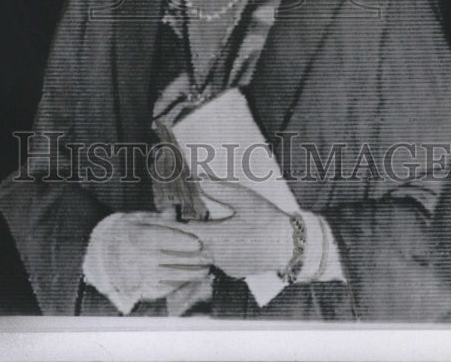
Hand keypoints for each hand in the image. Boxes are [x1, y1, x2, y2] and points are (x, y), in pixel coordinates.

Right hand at [85, 211, 210, 307]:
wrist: (97, 251)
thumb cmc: (122, 230)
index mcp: (138, 237)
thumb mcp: (137, 218)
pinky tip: (187, 281)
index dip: (184, 242)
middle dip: (193, 260)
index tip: (200, 243)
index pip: (165, 240)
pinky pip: (160, 289)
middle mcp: (138, 257)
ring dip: (190, 275)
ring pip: (169, 277)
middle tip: (210, 258)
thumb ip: (158, 218)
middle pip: (171, 260)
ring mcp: (137, 275)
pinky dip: (176, 286)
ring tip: (204, 271)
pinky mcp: (137, 288)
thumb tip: (174, 213)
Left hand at [178, 179, 294, 278]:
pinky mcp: (235, 271)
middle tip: (179, 221)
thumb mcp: (245, 200)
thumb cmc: (268, 221)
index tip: (159, 222)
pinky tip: (228, 240)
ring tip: (208, 228)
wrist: (291, 247)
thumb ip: (220, 190)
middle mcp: (217, 255)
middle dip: (185, 234)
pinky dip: (217, 251)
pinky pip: (219, 262)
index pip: (185, 232)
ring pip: (205, 254)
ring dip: (202, 243)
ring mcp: (226, 266)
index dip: (171, 226)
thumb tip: (199, 178)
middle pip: (191, 246)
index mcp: (216, 237)